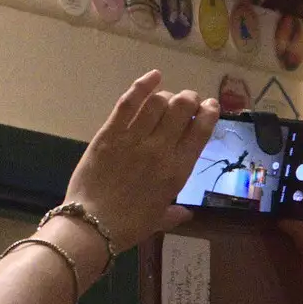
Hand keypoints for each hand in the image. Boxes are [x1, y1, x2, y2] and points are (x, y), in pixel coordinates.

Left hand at [63, 71, 219, 253]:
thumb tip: (186, 213)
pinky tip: (153, 77)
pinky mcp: (109, 133)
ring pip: (158, 102)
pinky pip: (129, 102)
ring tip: (167, 97)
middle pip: (182, 108)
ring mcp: (134, 139)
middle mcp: (160, 149)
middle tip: (187, 101)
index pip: (201, 130)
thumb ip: (174, 214)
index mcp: (177, 171)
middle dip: (189, 99)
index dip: (209, 112)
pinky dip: (143, 85)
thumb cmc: (128, 227)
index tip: (210, 106)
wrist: (92, 226)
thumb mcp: (158, 220)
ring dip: (167, 94)